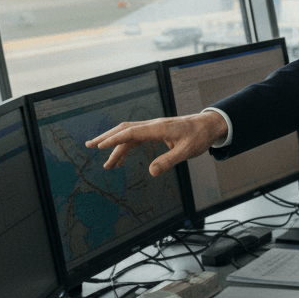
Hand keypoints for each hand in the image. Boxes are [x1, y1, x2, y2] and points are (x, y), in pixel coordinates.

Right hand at [85, 111, 228, 175]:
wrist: (210, 125)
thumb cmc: (200, 137)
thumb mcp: (187, 152)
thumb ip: (169, 161)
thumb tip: (151, 172)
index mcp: (159, 128)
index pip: (131, 132)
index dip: (114, 139)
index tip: (99, 146)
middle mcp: (153, 125)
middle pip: (124, 129)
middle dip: (106, 138)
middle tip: (89, 146)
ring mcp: (154, 128)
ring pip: (129, 134)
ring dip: (116, 148)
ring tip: (107, 165)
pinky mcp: (156, 131)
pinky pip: (136, 138)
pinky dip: (126, 147)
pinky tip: (121, 159)